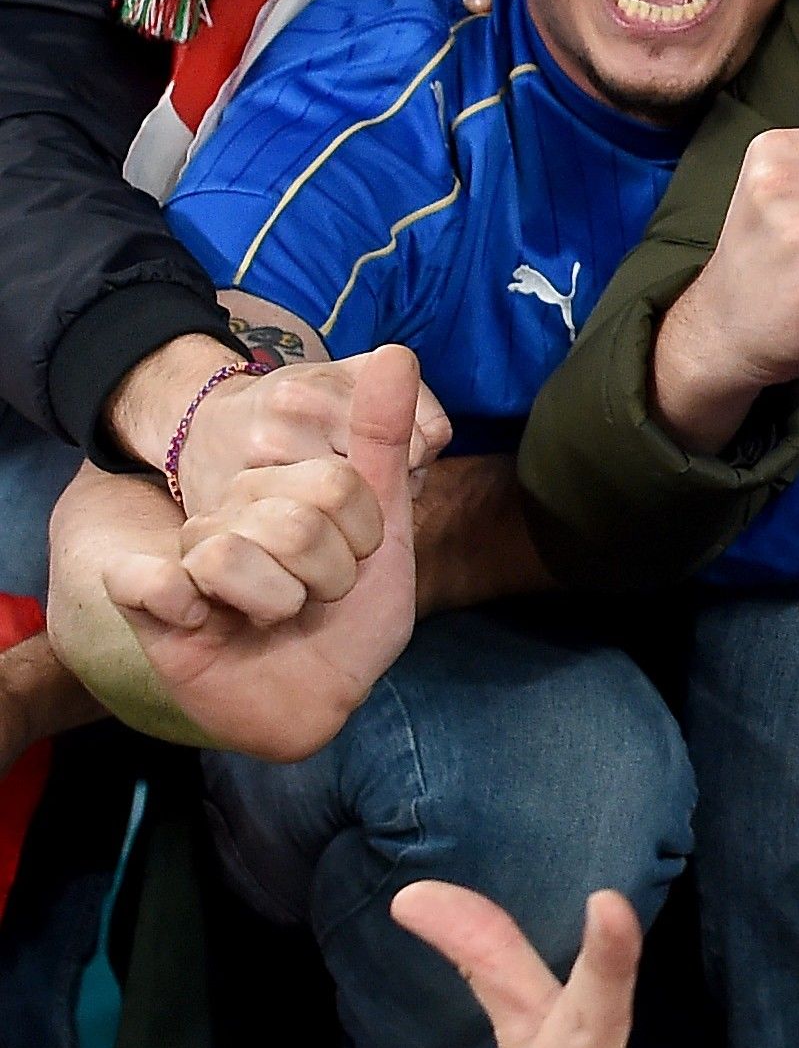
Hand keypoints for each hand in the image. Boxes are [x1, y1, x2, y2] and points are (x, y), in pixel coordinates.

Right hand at [93, 344, 421, 751]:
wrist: (317, 696)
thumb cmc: (352, 616)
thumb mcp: (385, 526)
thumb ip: (383, 441)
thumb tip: (401, 351)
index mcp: (281, 488)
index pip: (338, 481)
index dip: (365, 535)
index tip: (358, 559)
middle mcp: (229, 513)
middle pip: (294, 518)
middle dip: (329, 574)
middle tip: (318, 596)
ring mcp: (187, 555)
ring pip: (233, 552)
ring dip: (277, 602)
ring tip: (274, 616)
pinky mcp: (149, 599)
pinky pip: (159, 584)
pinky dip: (191, 607)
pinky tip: (207, 620)